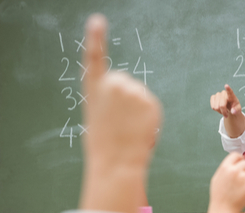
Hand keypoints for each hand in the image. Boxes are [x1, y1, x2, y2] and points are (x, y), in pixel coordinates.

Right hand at [82, 14, 161, 166]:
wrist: (117, 161)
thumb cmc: (104, 144)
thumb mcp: (98, 116)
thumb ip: (109, 100)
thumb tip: (125, 98)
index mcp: (94, 88)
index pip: (94, 57)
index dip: (96, 38)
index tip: (97, 21)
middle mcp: (113, 84)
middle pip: (124, 81)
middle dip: (125, 97)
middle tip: (119, 121)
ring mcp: (133, 91)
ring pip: (139, 93)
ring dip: (137, 107)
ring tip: (129, 127)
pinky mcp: (150, 101)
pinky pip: (150, 104)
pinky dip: (148, 115)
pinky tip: (139, 127)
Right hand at [209, 153, 244, 212]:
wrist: (223, 209)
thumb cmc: (219, 195)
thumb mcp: (217, 178)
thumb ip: (225, 168)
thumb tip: (234, 161)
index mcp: (225, 167)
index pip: (236, 155)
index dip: (239, 158)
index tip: (240, 162)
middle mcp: (234, 170)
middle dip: (244, 169)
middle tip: (240, 179)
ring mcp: (243, 178)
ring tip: (240, 188)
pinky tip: (244, 192)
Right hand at [210, 84, 241, 117]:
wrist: (230, 107)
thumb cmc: (234, 107)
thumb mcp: (238, 110)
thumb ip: (236, 110)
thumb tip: (233, 111)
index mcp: (232, 95)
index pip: (230, 92)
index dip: (228, 89)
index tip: (226, 85)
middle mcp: (224, 93)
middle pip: (221, 105)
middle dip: (223, 112)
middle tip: (226, 115)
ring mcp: (218, 94)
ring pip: (216, 107)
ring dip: (220, 111)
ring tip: (224, 110)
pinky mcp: (213, 97)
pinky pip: (213, 106)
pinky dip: (216, 110)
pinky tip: (219, 109)